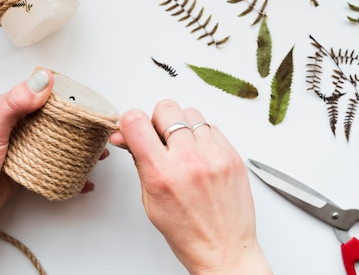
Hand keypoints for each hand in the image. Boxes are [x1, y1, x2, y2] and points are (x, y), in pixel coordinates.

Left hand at [0, 69, 107, 273]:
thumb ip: (16, 102)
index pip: (43, 94)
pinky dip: (69, 168)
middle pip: (55, 119)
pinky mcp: (27, 167)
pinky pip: (53, 163)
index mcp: (9, 107)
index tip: (88, 104)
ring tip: (96, 153)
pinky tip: (82, 176)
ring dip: (78, 146)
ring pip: (57, 141)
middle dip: (78, 124)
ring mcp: (23, 146)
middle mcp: (18, 124)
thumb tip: (43, 80)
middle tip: (98, 131)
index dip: (67, 98)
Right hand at [109, 99, 270, 274]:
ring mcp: (215, 156)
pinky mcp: (233, 156)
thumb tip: (125, 135)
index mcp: (162, 174)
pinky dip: (202, 136)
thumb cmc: (186, 232)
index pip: (136, 122)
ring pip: (191, 112)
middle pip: (166, 108)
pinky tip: (199, 154)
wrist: (224, 250)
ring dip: (182, 125)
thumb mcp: (150, 200)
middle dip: (157, 120)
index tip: (133, 129)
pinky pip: (212, 127)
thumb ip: (139, 161)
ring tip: (182, 147)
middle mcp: (189, 161)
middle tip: (159, 138)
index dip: (130, 121)